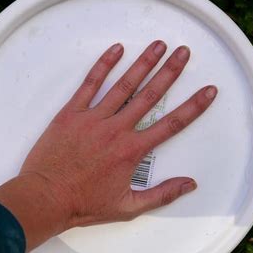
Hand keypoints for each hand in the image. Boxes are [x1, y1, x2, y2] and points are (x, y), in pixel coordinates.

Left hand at [0, 41, 216, 250]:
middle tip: (184, 52)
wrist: (45, 198)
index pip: (171, 124)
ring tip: (159, 45)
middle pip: (150, 95)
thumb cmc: (84, 204)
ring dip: (143, 63)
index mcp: (132, 151)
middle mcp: (117, 130)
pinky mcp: (72, 113)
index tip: (208, 90)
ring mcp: (93, 118)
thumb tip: (190, 184)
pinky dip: (103, 65)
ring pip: (124, 85)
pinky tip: (116, 49)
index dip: (194, 106)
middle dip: (170, 71)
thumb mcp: (128, 207)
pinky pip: (90, 84)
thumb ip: (162, 194)